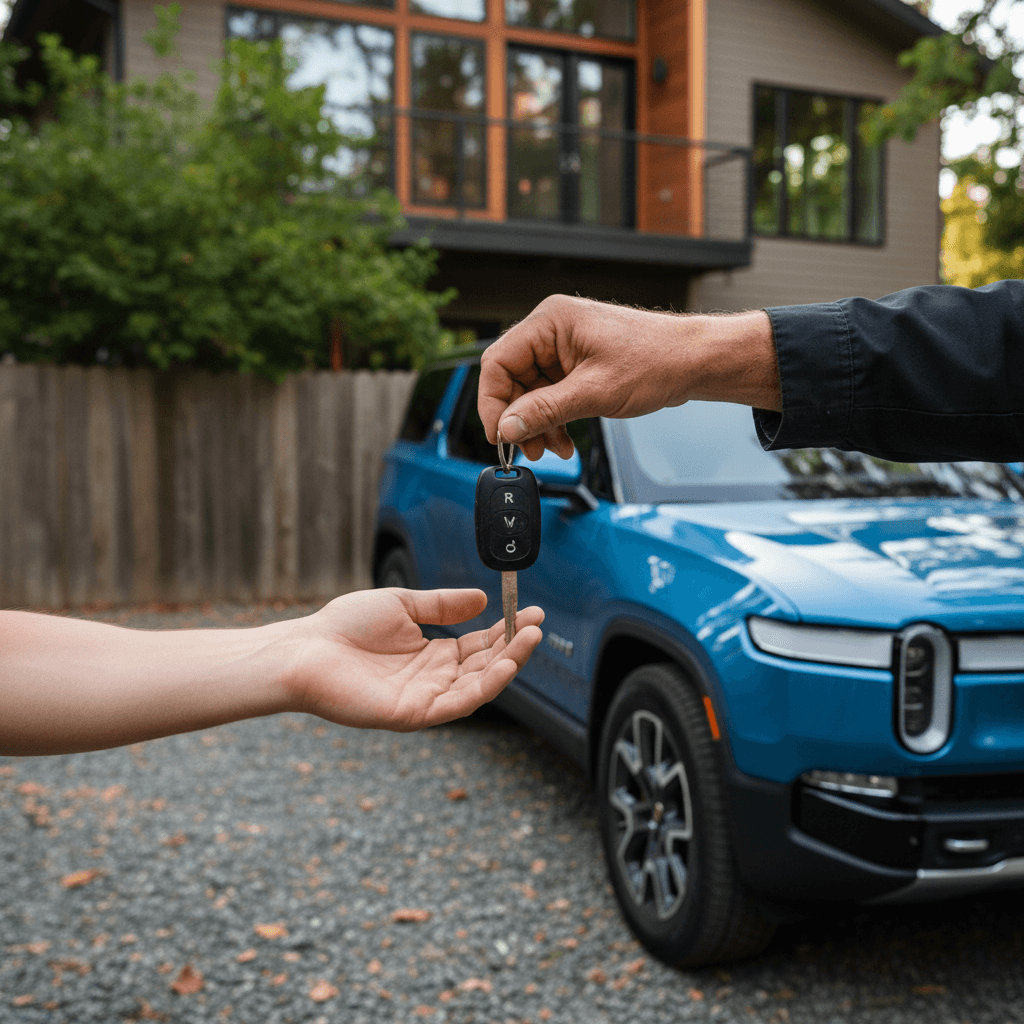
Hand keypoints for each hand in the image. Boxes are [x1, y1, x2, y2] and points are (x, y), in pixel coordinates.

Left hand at [284, 588, 543, 731]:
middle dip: (514, 646)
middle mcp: (432, 679)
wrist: (305, 649)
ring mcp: (424, 698)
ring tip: (528, 640)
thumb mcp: (402, 604)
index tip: (530, 612)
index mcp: (431, 654)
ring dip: (507, 665)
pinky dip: (483, 686)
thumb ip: (441, 604)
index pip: (479, 645)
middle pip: (484, 666)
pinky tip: (501, 665)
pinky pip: (456, 704)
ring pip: (477, 687)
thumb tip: (482, 599)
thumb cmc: (343, 627)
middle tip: (536, 624)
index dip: (506, 630)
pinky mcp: (412, 715)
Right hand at [478, 294, 778, 460]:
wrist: (695, 361)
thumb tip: (507, 428)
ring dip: (538, 424)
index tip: (499, 436)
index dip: (492, 403)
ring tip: (553, 449)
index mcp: (550, 322)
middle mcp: (552, 331)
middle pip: (512, 380)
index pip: (498, 362)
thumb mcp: (594, 392)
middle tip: (529, 449)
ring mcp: (565, 348)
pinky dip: (554, 420)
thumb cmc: (656, 360)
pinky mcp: (578, 365)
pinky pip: (551, 395)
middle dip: (520, 419)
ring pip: (531, 392)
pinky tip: (565, 440)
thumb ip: (545, 410)